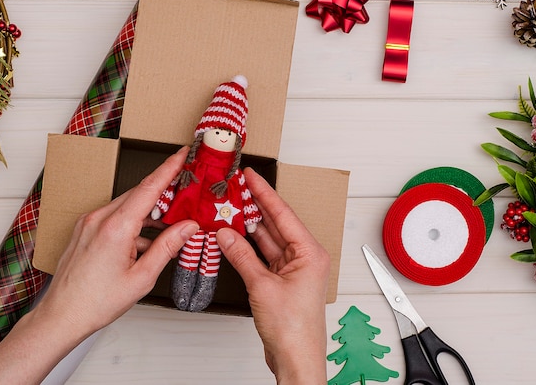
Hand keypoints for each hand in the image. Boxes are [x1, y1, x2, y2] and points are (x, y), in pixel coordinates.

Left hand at [0, 147, 198, 384]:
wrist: (62, 315)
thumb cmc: (97, 302)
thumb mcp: (142, 277)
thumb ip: (168, 247)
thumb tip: (188, 227)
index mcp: (116, 227)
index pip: (149, 188)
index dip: (169, 169)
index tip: (182, 154)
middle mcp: (99, 218)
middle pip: (138, 195)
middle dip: (163, 193)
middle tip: (185, 194)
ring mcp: (89, 223)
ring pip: (127, 206)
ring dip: (148, 213)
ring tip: (168, 229)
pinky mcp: (84, 230)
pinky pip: (114, 217)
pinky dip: (133, 224)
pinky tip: (145, 243)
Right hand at [217, 168, 329, 384]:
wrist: (296, 358)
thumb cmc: (293, 328)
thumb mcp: (261, 286)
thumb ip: (241, 256)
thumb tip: (225, 234)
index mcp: (310, 252)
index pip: (283, 213)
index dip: (265, 192)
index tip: (251, 176)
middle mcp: (304, 257)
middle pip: (276, 224)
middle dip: (255, 206)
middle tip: (236, 188)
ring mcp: (293, 269)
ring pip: (268, 240)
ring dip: (249, 227)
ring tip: (230, 208)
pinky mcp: (282, 281)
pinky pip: (264, 256)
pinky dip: (249, 247)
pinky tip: (234, 236)